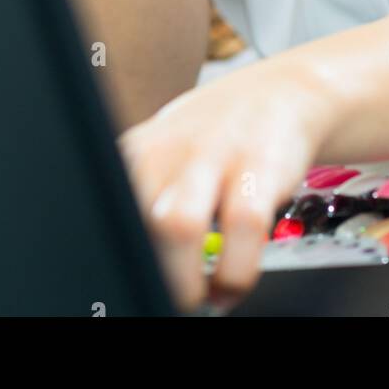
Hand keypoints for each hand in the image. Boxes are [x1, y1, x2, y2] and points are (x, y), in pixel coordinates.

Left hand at [117, 55, 335, 311]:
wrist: (284, 91)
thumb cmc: (218, 134)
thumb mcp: (168, 153)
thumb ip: (143, 199)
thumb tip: (125, 261)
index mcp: (137, 151)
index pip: (103, 207)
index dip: (113, 252)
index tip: (126, 278)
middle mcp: (169, 149)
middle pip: (131, 216)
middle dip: (145, 269)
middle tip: (159, 295)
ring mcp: (214, 154)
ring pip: (178, 225)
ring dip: (183, 280)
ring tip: (198, 298)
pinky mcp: (261, 164)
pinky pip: (243, 228)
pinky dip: (235, 271)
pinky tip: (232, 284)